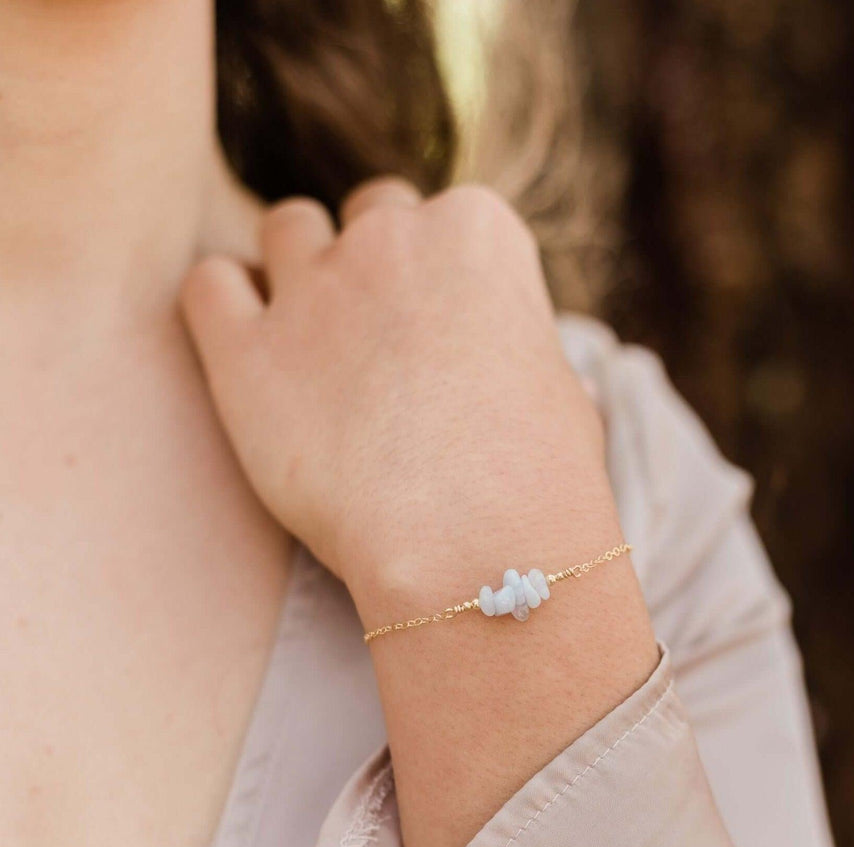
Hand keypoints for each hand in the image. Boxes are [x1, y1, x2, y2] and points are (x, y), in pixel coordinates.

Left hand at [181, 180, 617, 615]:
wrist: (475, 541)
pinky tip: (253, 349)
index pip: (446, 222)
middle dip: (374, 265)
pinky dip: (224, 304)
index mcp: (477, 232)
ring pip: (287, 230)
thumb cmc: (539, 477)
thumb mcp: (563, 392)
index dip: (444, 283)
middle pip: (369, 217)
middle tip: (384, 344)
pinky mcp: (245, 352)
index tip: (447, 337)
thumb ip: (526, 354)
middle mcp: (392, 236)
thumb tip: (543, 376)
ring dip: (298, 267)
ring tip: (317, 341)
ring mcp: (314, 287)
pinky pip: (209, 287)